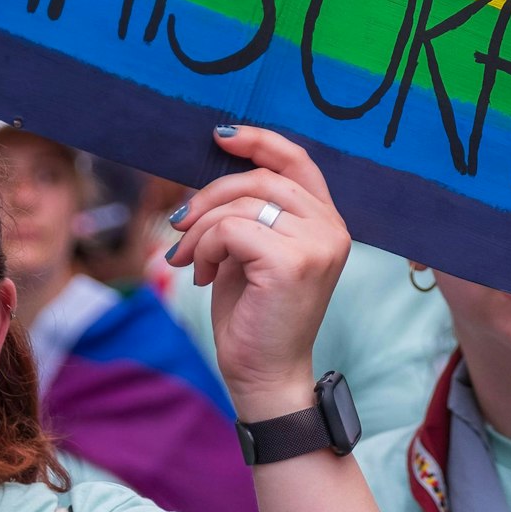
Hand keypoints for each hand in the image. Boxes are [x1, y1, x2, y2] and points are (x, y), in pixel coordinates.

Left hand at [167, 126, 349, 419]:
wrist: (264, 375)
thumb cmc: (254, 315)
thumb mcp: (251, 252)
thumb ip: (248, 212)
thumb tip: (213, 174)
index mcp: (327, 223)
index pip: (297, 161)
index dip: (259, 140)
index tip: (219, 136)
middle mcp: (331, 229)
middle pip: (260, 179)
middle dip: (209, 196)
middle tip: (179, 226)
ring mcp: (316, 244)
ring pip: (241, 203)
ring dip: (202, 229)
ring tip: (189, 260)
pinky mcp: (291, 263)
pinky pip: (231, 229)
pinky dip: (205, 247)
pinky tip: (201, 275)